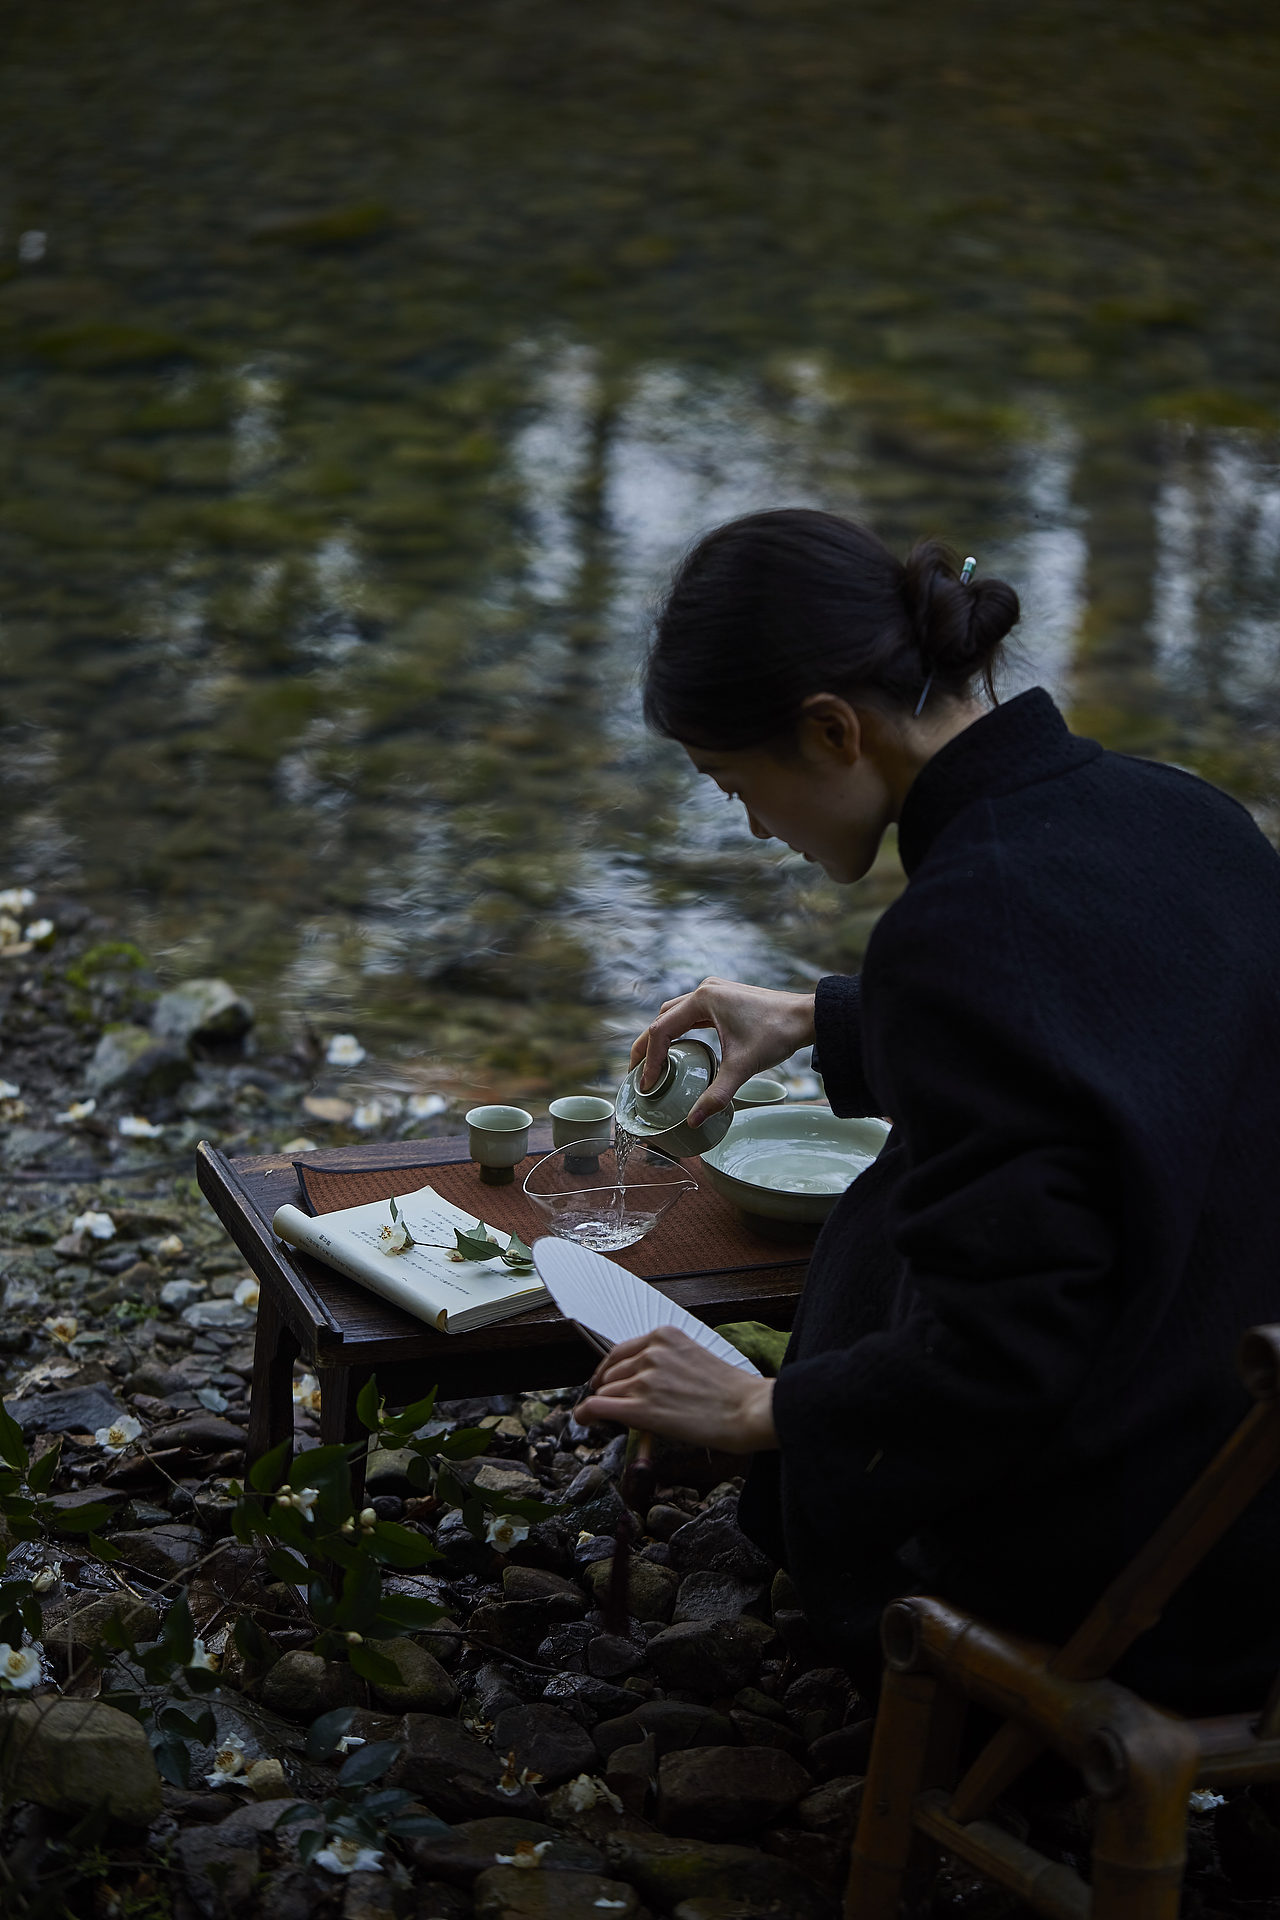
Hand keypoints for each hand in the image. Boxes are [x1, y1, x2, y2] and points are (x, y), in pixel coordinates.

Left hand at [575, 1326, 777, 1452]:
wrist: (749, 1410)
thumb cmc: (730, 1391)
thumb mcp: (694, 1357)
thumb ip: (665, 1361)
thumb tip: (640, 1377)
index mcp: (664, 1336)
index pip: (621, 1351)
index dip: (611, 1370)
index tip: (608, 1381)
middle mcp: (651, 1353)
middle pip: (612, 1374)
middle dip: (613, 1390)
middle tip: (619, 1405)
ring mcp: (645, 1380)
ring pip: (607, 1392)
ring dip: (609, 1406)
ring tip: (618, 1419)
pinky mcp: (641, 1408)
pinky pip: (598, 1407)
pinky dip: (586, 1414)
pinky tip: (584, 1419)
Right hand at [630, 978, 815, 1126]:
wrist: (807, 1017)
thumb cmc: (777, 1034)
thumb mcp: (743, 1067)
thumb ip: (716, 1095)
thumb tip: (693, 1121)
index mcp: (703, 999)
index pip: (661, 1031)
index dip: (649, 1060)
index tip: (647, 1085)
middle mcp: (704, 990)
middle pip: (662, 1019)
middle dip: (646, 1047)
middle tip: (636, 1074)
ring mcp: (714, 991)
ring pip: (675, 1014)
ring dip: (661, 1037)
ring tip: (653, 1064)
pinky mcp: (723, 997)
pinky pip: (691, 1013)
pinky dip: (679, 1031)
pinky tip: (679, 1050)